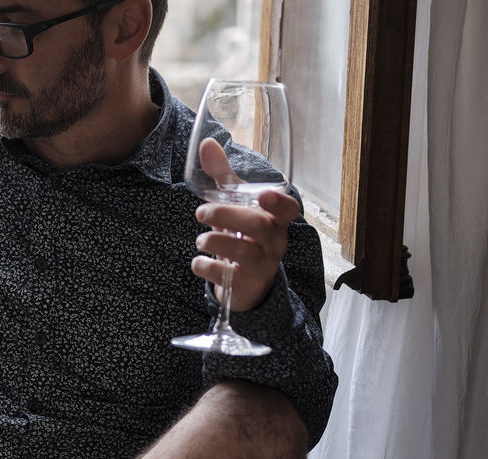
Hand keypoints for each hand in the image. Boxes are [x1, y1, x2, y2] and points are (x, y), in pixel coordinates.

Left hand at [190, 138, 298, 310]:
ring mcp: (261, 266)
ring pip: (245, 253)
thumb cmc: (242, 234)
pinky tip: (198, 262)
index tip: (263, 195)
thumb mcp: (235, 205)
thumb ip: (222, 175)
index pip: (289, 210)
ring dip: (216, 241)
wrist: (244, 282)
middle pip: (259, 227)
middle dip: (228, 216)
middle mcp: (274, 243)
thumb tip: (206, 143)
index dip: (279, 204)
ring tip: (200, 239)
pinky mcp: (244, 285)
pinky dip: (208, 267)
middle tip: (201, 211)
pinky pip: (228, 277)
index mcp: (275, 220)